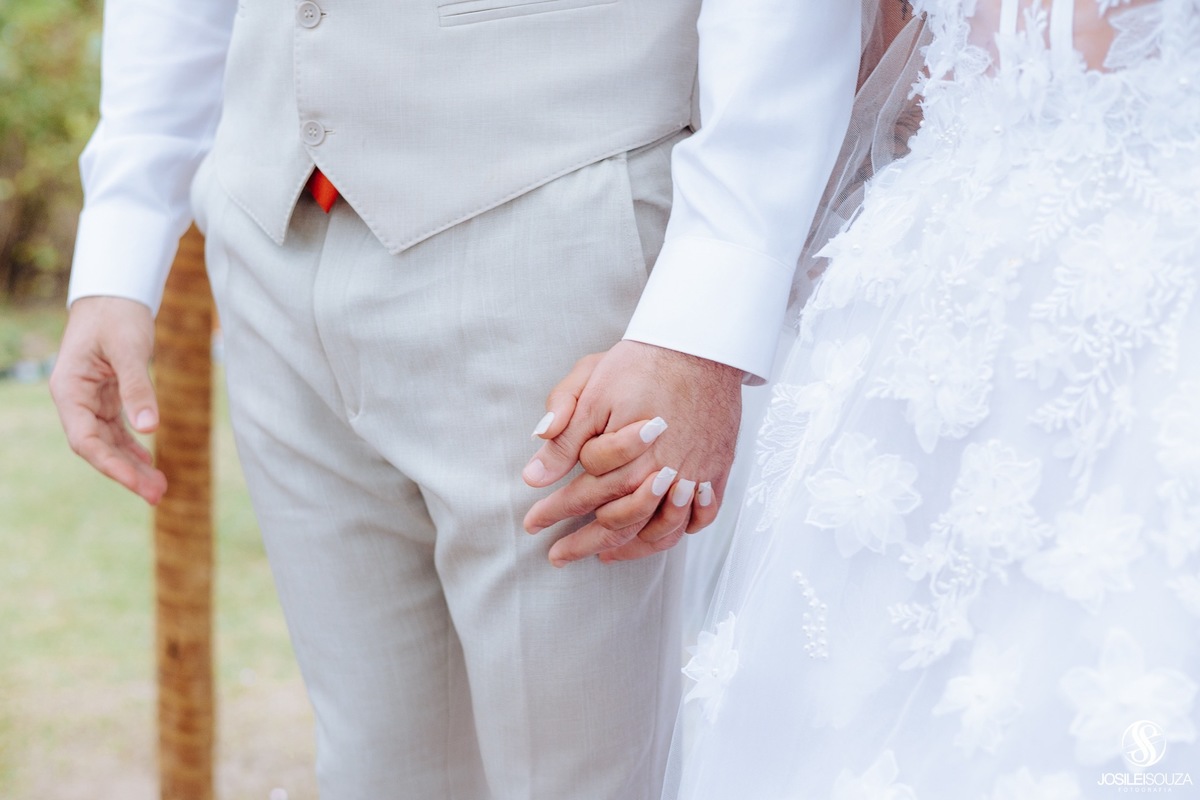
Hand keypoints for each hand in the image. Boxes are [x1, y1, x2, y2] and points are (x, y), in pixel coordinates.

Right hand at [49, 296, 166, 503]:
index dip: (111, 465)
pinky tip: (150, 464)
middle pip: (98, 447)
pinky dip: (133, 447)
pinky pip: (117, 429)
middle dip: (126, 473)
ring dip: (132, 465)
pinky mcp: (106, 396)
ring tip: (159, 488)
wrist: (114, 294)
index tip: (138, 483)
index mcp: (69, 391)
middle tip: (158, 495)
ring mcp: (89, 400)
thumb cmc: (117, 317)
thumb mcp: (129, 350)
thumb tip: (149, 428)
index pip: (85, 441)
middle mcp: (75, 400)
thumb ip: (137, 388)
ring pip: (108, 442)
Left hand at [522, 340, 741, 565]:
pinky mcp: (716, 472)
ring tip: (602, 556)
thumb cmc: (643, 363)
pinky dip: (675, 534)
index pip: (582, 495)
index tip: (532, 524)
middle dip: (583, 542)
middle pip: (618, 523)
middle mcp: (661, 473)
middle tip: (557, 555)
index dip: (553, 512)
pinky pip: (697, 520)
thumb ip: (563, 433)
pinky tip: (653, 538)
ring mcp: (693, 477)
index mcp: (627, 454)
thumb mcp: (590, 387)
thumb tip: (533, 475)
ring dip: (627, 549)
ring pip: (658, 530)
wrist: (702, 346)